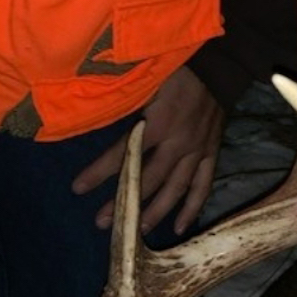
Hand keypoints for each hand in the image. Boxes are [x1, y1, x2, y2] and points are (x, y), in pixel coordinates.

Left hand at [72, 67, 224, 235]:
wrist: (218, 65)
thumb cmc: (176, 69)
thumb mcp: (147, 81)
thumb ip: (125, 102)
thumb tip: (90, 112)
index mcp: (159, 122)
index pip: (123, 153)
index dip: (99, 171)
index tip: (78, 188)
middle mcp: (178, 142)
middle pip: (148, 179)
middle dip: (123, 202)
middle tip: (101, 222)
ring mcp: (197, 151)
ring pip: (175, 189)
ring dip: (154, 212)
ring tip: (135, 232)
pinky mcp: (211, 153)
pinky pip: (202, 186)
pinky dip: (192, 207)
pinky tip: (179, 227)